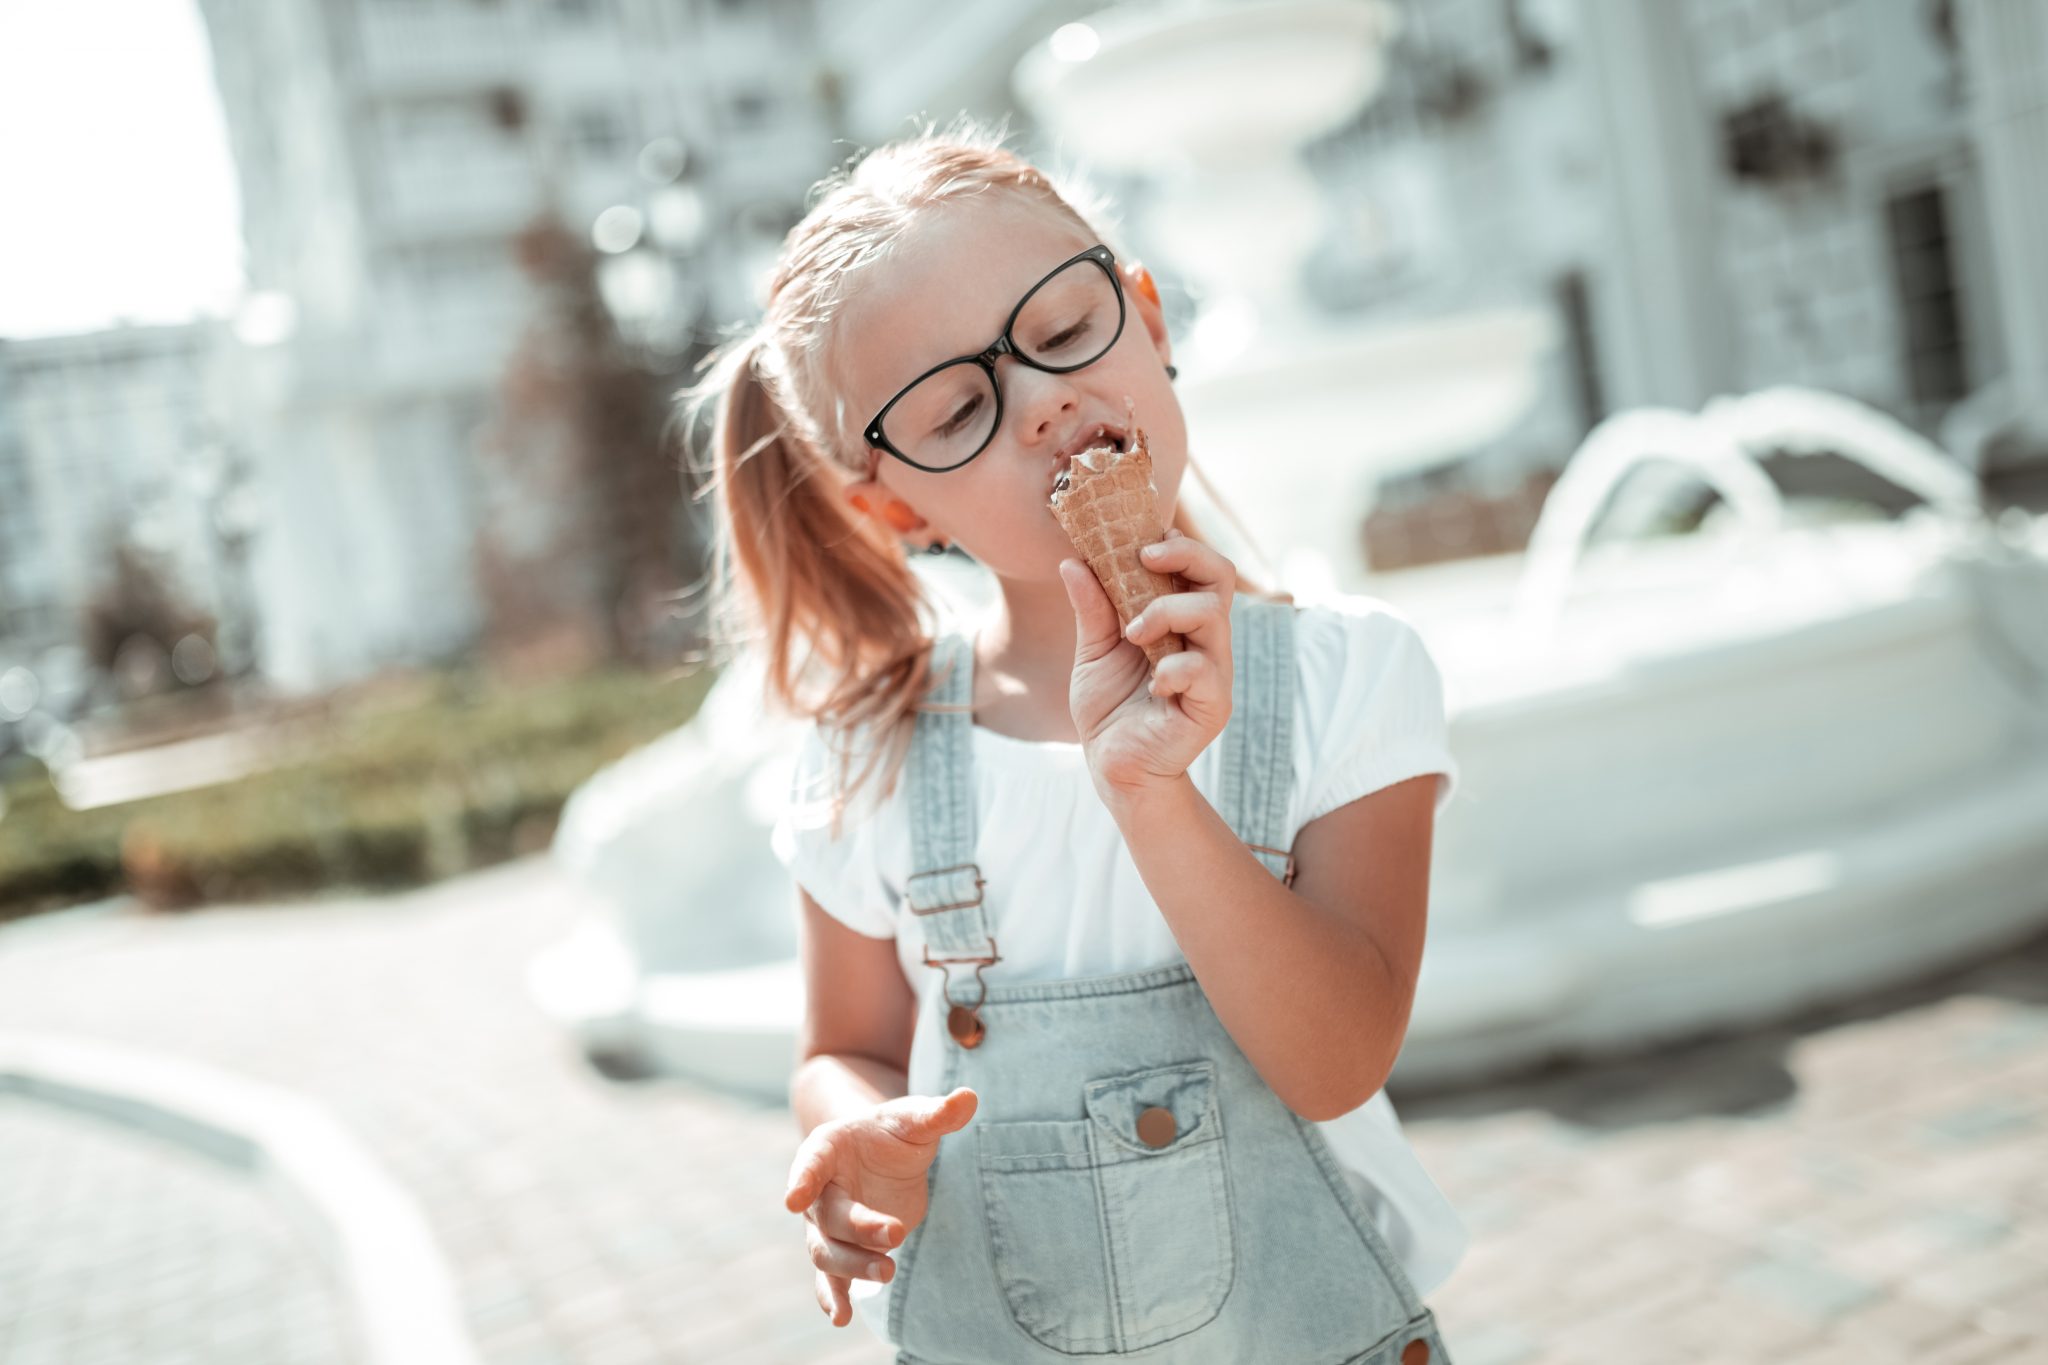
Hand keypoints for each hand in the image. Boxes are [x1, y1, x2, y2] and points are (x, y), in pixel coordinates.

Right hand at [783, 1087, 977, 1326]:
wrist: (883, 1154)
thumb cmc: (893, 1131)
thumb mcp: (914, 1119)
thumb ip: (936, 1113)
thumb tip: (969, 1098)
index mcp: (826, 1148)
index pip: (810, 1163)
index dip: (802, 1179)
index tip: (794, 1199)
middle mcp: (818, 1191)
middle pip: (829, 1217)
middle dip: (859, 1229)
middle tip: (896, 1235)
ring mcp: (827, 1226)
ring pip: (827, 1253)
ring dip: (853, 1267)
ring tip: (888, 1273)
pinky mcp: (843, 1252)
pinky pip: (830, 1279)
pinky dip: (833, 1298)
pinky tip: (842, 1317)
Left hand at [1058, 528, 1235, 807]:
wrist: (1113, 769)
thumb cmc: (1109, 711)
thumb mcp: (1093, 652)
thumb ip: (1092, 609)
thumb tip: (1072, 561)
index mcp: (1181, 623)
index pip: (1199, 569)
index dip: (1180, 546)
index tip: (1144, 540)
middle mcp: (1204, 641)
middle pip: (1220, 577)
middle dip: (1185, 556)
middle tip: (1144, 558)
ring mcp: (1213, 672)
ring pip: (1212, 616)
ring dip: (1166, 612)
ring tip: (1132, 634)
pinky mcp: (1212, 705)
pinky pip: (1203, 670)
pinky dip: (1172, 668)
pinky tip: (1152, 683)